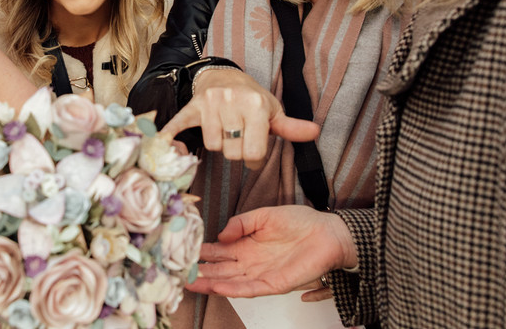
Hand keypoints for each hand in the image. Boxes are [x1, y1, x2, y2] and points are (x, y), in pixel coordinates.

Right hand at [159, 68, 319, 169]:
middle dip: (236, 151)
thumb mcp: (273, 111)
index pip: (253, 154)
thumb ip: (291, 127)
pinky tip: (165, 142)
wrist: (224, 76)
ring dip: (218, 144)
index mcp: (256, 105)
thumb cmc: (252, 99)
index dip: (254, 159)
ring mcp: (210, 103)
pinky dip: (171, 135)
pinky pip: (179, 126)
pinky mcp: (191, 106)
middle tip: (238, 138)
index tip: (253, 153)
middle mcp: (233, 102)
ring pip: (212, 146)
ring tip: (224, 130)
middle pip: (232, 153)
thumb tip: (315, 132)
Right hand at [186, 205, 355, 298]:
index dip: (201, 252)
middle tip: (178, 271)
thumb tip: (221, 233)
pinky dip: (232, 289)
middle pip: (219, 269)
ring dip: (210, 283)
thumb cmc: (301, 222)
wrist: (327, 233)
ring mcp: (260, 274)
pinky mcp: (273, 284)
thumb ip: (241, 222)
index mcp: (246, 244)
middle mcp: (250, 261)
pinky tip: (217, 287)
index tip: (181, 250)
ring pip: (229, 281)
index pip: (218, 251)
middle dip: (199, 271)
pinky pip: (249, 289)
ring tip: (190, 282)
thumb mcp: (265, 215)